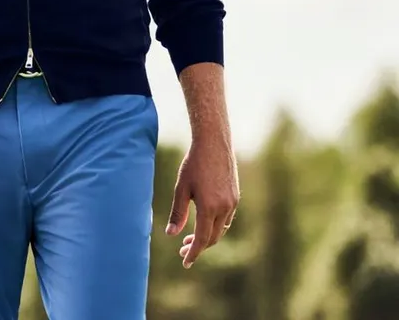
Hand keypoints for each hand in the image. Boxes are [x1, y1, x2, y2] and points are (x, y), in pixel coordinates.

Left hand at [165, 136, 239, 267]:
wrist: (213, 143)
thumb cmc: (193, 163)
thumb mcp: (181, 187)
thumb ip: (178, 212)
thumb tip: (171, 234)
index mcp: (209, 207)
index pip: (201, 239)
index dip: (193, 253)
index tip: (185, 262)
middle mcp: (224, 208)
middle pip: (212, 237)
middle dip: (198, 246)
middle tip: (182, 249)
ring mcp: (232, 202)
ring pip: (221, 229)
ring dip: (207, 237)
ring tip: (190, 237)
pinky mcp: (235, 196)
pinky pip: (226, 218)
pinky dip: (215, 226)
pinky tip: (204, 222)